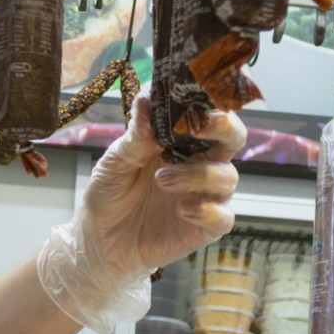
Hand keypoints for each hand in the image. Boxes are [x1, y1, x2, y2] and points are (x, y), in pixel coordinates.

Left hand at [37, 94, 245, 332]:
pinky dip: (207, 211)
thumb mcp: (116, 159)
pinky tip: (181, 210)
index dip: (209, 99)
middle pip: (233, 137)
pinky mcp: (206, 226)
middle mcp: (200, 162)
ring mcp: (206, 194)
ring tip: (161, 179)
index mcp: (181, 139)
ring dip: (197, 174)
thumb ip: (137, 134)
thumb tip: (147, 98)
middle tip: (199, 126)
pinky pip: (223, 217)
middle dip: (225, 126)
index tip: (195, 92)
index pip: (207, 112)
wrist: (99, 240)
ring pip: (227, 176)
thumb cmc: (110, 192)